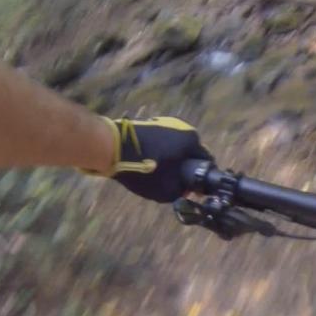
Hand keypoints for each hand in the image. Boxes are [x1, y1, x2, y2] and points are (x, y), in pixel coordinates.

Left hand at [91, 116, 211, 201]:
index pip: (205, 160)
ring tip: (156, 174)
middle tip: (172, 182)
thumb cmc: (144, 169)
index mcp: (192, 140)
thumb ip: (182, 192)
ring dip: (169, 159)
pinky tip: (144, 163)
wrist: (109, 147)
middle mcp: (182, 127)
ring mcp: (163, 123)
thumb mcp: (166, 190)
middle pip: (189, 153)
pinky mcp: (147, 124)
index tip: (190, 188)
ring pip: (173, 148)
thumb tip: (186, 190)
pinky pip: (159, 143)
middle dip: (183, 167)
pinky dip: (156, 153)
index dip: (200, 177)